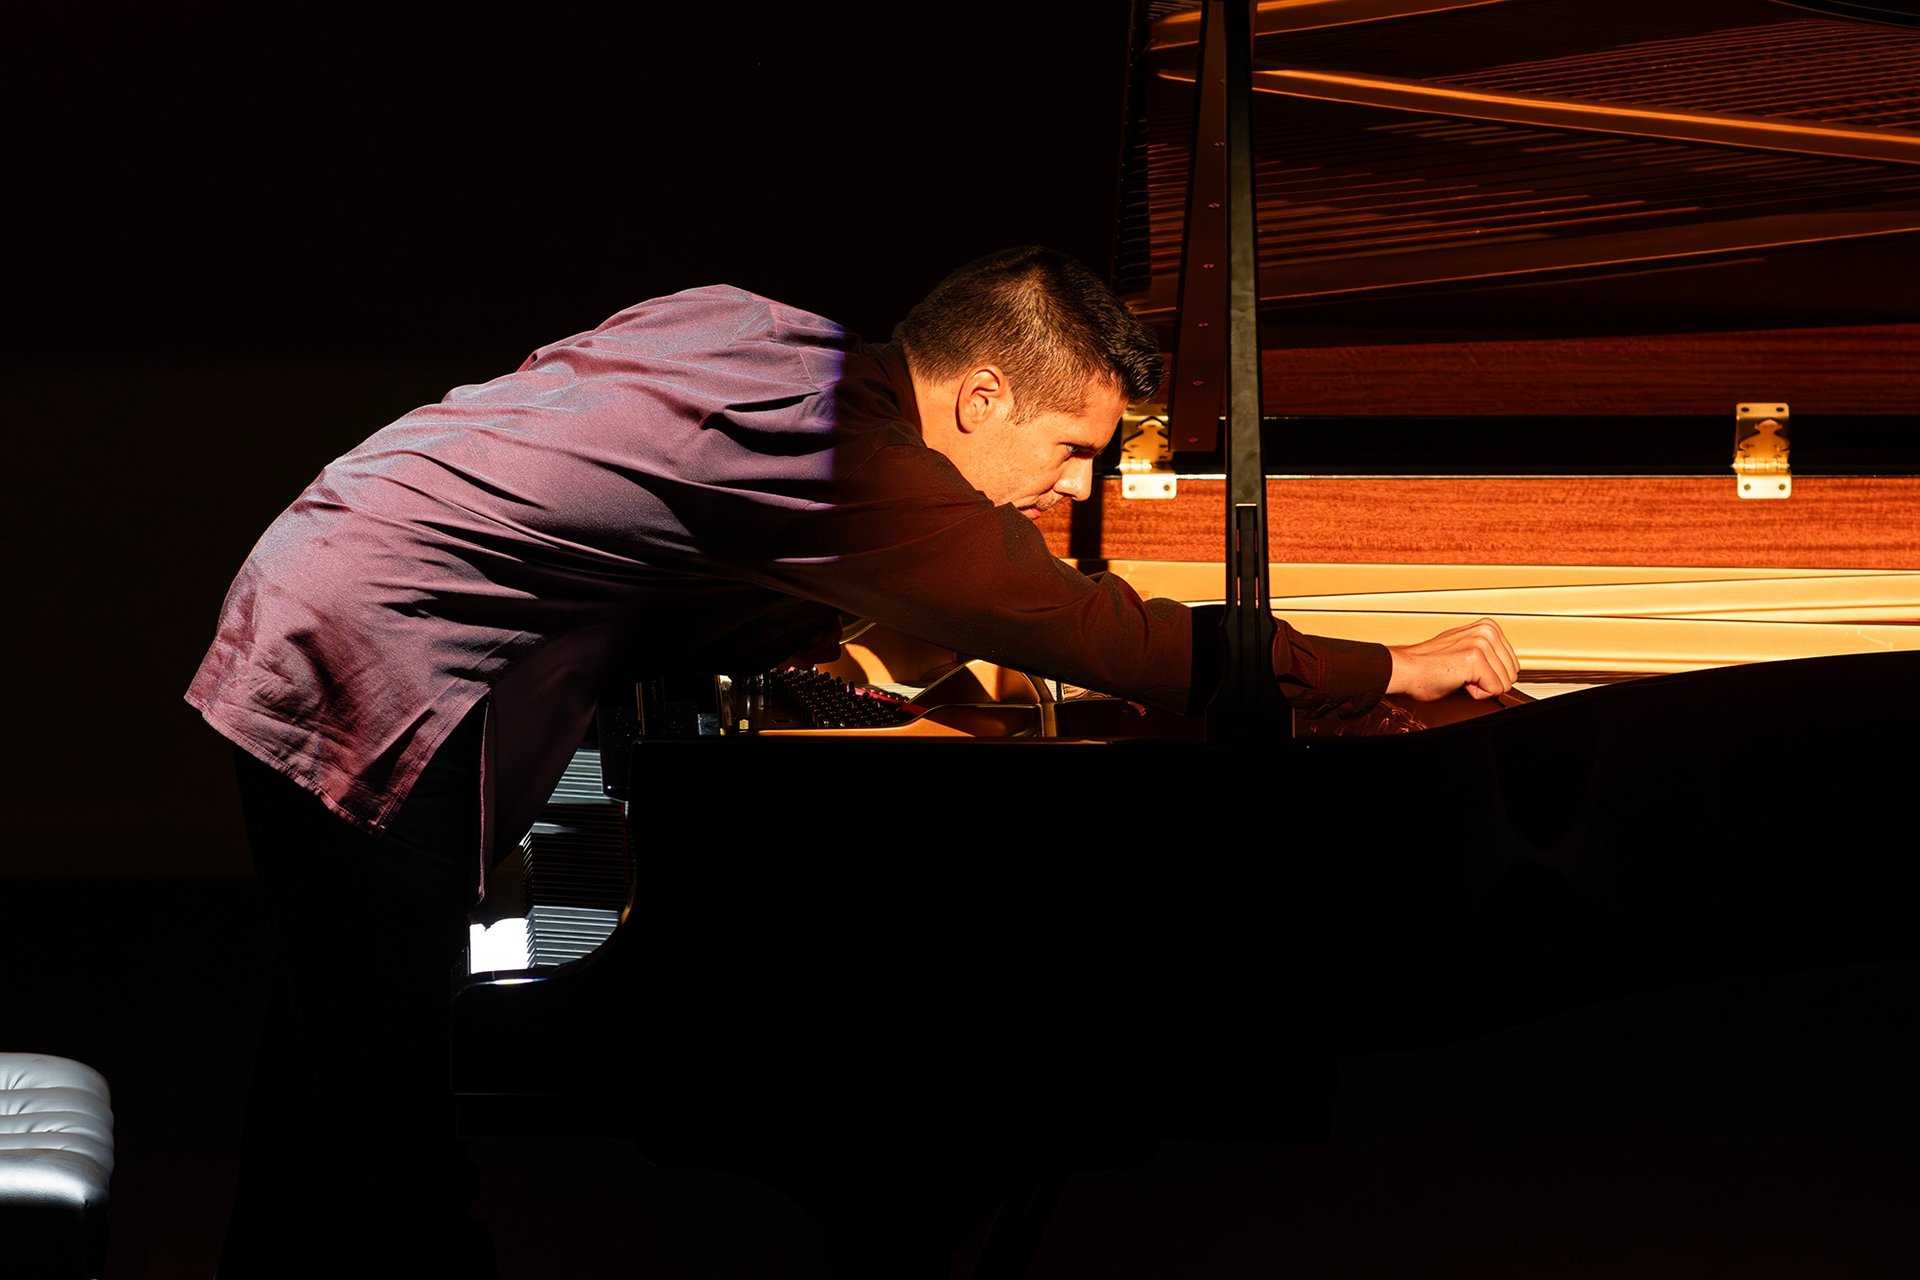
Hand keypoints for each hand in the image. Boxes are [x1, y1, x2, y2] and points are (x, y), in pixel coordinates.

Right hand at [1386, 617, 1517, 701]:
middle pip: (1511, 674)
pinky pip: (1493, 690)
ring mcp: (1482, 643)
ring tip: (1459, 676)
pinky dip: (1476, 693)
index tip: (1467, 669)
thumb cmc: (1428, 666)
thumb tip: (1504, 669)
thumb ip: (1487, 653)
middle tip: (1462, 673)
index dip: (1489, 674)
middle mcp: (1487, 631)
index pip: (1512, 665)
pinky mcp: (1476, 659)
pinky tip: (1458, 681)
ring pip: (1503, 683)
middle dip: (1487, 681)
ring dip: (1481, 687)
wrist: (1406, 670)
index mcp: (1488, 627)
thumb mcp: (1464, 649)